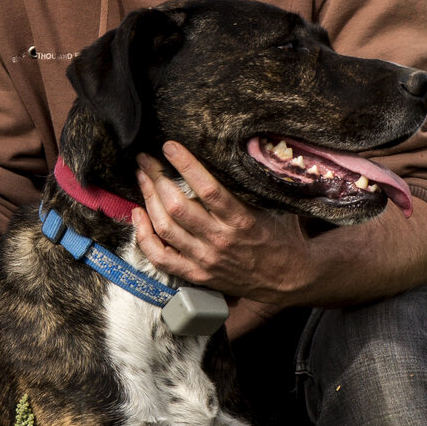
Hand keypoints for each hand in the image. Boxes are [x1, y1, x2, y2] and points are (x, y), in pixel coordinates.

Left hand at [133, 142, 313, 305]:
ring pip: (165, 227)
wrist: (288, 279)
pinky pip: (160, 257)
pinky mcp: (197, 274)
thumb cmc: (282, 236)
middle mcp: (220, 240)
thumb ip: (254, 182)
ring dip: (148, 199)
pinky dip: (144, 235)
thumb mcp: (276, 205)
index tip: (169, 146)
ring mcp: (205, 260)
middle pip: (177, 206)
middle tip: (146, 159)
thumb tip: (242, 147)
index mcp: (242, 220)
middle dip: (156, 178)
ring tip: (142, 178)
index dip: (185, 165)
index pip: (208, 189)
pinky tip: (138, 215)